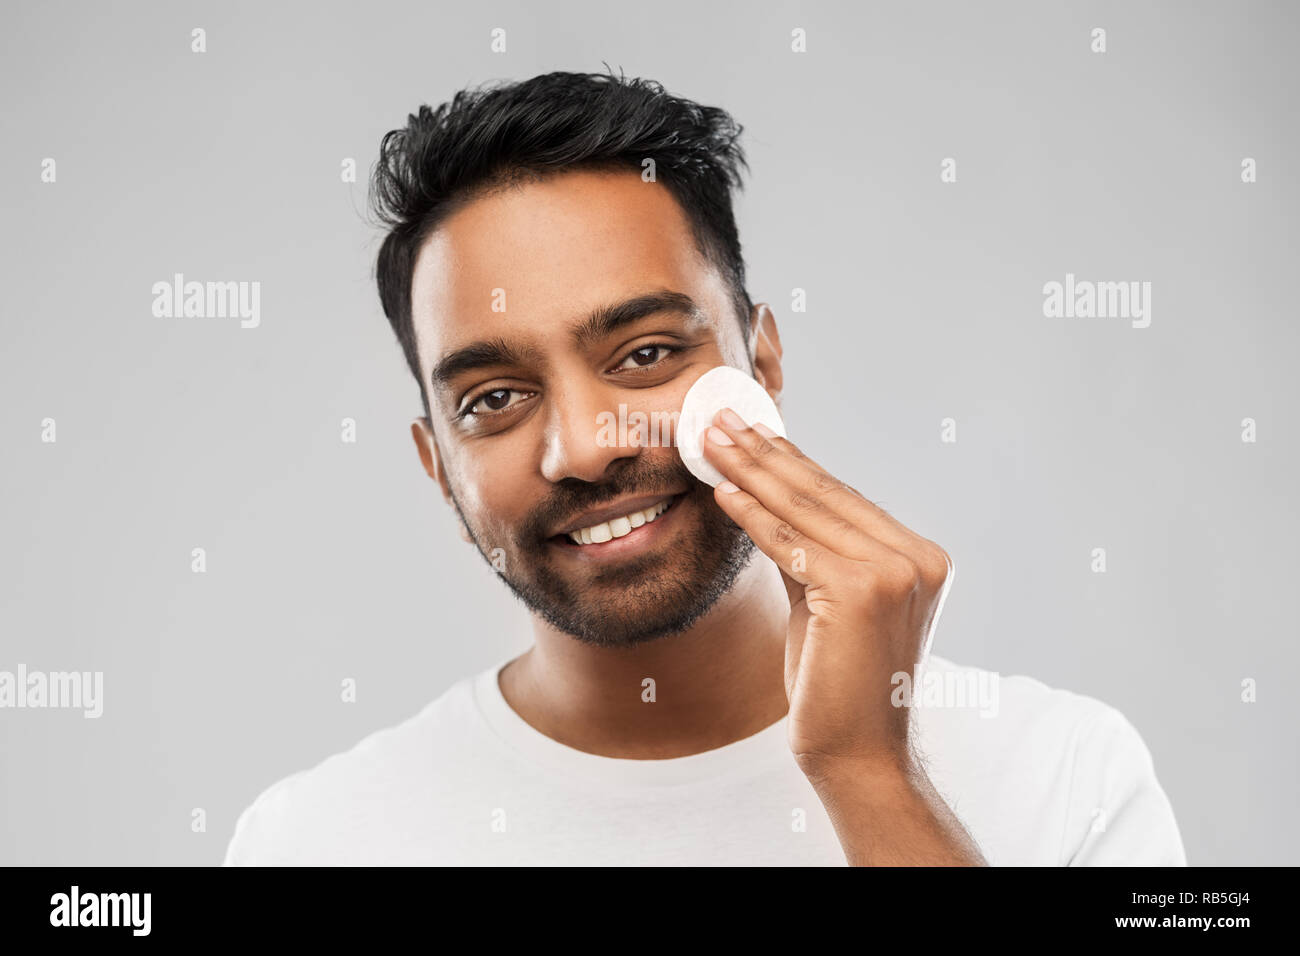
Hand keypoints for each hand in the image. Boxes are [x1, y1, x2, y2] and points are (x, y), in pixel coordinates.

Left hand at [701, 407, 954, 777]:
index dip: (790, 461)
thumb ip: (808, 553)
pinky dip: (752, 516)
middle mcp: (917, 558)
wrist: (858, 755)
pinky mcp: (860, 591)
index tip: (751, 431)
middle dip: (765, 453)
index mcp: (921, 557)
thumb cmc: (840, 686)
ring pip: (805, 512)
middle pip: (823, 495)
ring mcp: (893, 572)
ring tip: (712, 442)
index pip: (842, 499)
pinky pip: (790, 545)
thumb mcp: (826, 604)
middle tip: (720, 419)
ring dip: (751, 472)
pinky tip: (722, 491)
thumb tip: (762, 499)